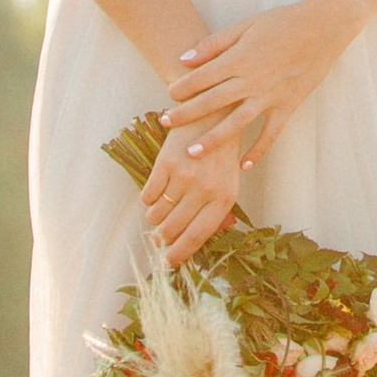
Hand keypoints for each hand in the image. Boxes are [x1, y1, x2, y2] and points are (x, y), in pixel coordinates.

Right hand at [141, 121, 245, 265]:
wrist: (213, 114)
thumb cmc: (220, 155)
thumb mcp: (228, 184)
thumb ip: (213, 213)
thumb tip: (187, 244)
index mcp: (223, 198)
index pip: (197, 237)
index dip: (179, 254)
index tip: (168, 263)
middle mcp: (204, 189)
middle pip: (173, 229)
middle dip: (162, 239)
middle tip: (157, 238)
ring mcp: (184, 175)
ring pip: (157, 214)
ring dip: (155, 218)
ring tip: (159, 211)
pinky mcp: (165, 162)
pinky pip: (147, 195)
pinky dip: (148, 199)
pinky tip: (156, 190)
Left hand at [164, 0, 351, 165]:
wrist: (322, 27)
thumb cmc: (282, 22)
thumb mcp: (246, 25)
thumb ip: (215, 43)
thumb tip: (185, 59)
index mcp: (240, 58)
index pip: (202, 77)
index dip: (182, 87)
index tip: (168, 96)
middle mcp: (252, 80)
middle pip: (213, 102)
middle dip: (187, 114)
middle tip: (165, 123)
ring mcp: (270, 96)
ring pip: (236, 123)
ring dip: (213, 139)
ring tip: (192, 153)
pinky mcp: (288, 106)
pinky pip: (271, 134)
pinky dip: (258, 150)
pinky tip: (244, 166)